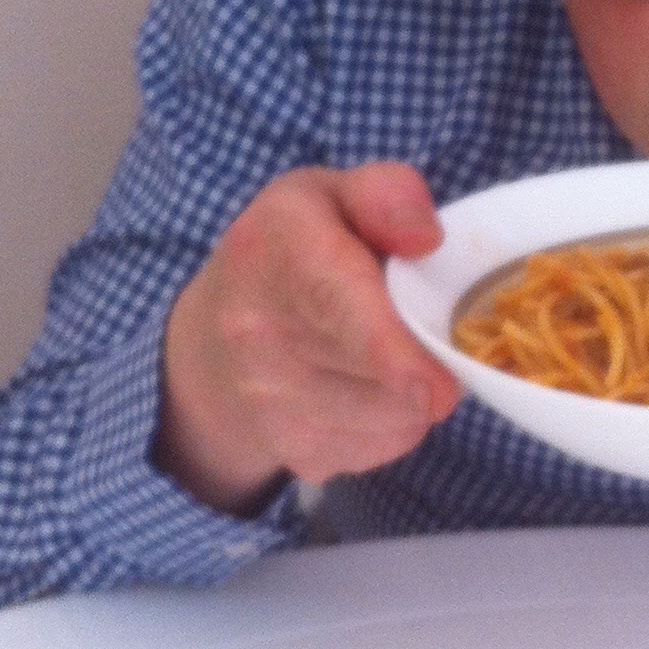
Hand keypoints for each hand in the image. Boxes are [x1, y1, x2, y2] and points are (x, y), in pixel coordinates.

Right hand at [155, 162, 460, 513]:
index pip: (333, 304)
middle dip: (429, 353)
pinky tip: (369, 385)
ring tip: (387, 349)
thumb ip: (385, 195)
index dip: (391, 351)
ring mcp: (272, 404)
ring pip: (393, 415)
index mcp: (275, 249)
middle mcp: (258, 332)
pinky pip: (385, 443)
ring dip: (416, 388)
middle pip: (380, 372)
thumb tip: (428, 239)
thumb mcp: (327, 197)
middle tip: (422, 321)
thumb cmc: (286, 257)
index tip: (438, 387)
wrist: (211, 347)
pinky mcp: (300, 454)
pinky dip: (398, 419)